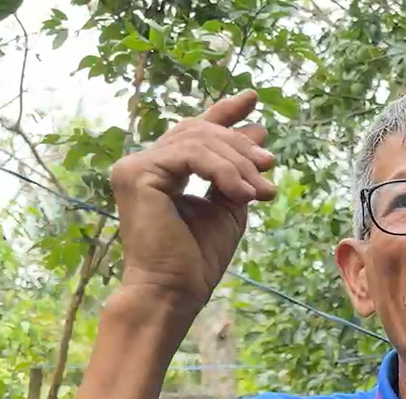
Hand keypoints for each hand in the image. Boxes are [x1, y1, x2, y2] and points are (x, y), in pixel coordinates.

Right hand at [109, 90, 277, 324]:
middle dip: (241, 145)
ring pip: (199, 141)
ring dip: (238, 163)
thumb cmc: (198, 260)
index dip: (223, 112)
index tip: (252, 100)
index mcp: (162, 171)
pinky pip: (192, 155)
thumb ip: (238, 173)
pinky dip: (224, 171)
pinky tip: (244, 194)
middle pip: (200, 132)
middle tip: (270, 163)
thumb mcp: (229, 207)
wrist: (174, 292)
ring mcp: (135, 166)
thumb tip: (260, 132)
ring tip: (262, 189)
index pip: (194, 131)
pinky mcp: (136, 173)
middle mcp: (143, 164)